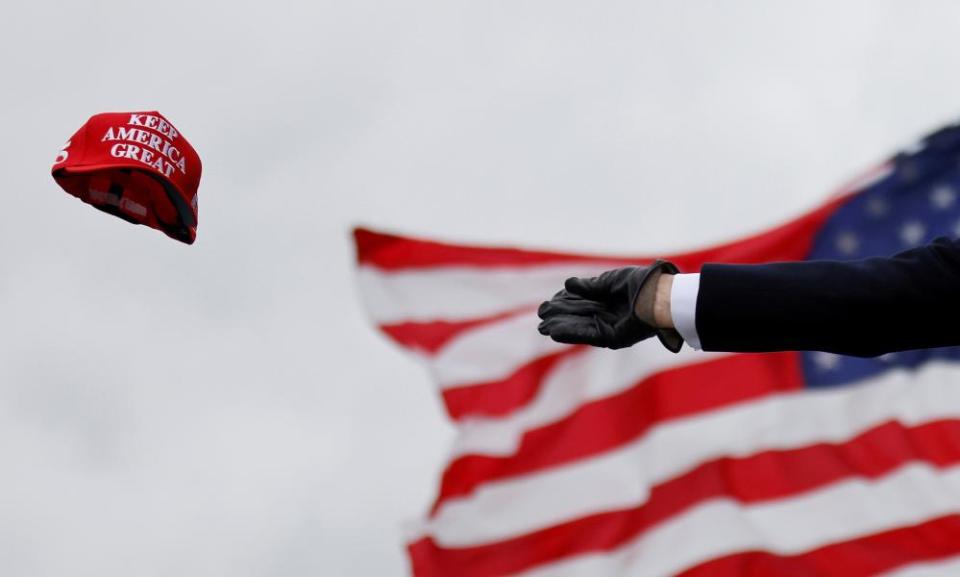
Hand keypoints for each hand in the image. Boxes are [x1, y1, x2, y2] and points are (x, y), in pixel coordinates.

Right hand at [537, 260, 683, 351]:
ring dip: (560, 326)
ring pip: (580, 327)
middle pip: (579, 316)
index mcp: (611, 300)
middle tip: (540, 315)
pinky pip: (588, 336)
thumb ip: (591, 286)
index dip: (565, 301)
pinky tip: (554, 332)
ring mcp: (611, 328)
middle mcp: (610, 315)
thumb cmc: (644, 284)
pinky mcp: (614, 338)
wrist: (662, 296)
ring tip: (542, 326)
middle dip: (558, 316)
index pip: (582, 302)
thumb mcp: (612, 280)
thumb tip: (568, 284)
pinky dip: (571, 333)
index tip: (549, 301)